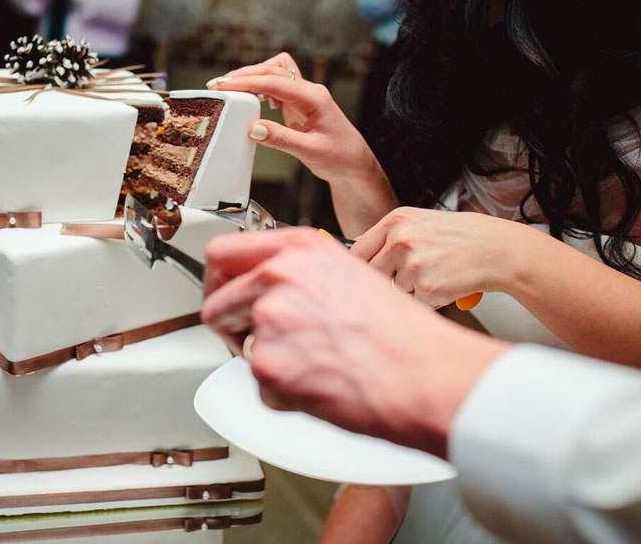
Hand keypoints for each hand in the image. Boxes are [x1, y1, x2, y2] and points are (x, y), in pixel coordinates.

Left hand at [201, 227, 506, 457]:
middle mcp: (278, 275)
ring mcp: (269, 318)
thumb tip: (273, 286)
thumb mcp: (351, 276)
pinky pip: (258, 384)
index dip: (217, 280)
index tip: (221, 294)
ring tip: (313, 364)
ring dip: (266, 361)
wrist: (425, 375)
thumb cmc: (403, 335)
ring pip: (239, 347)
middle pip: (215, 302)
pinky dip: (282, 393)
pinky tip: (320, 384)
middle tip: (255, 341)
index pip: (223, 253)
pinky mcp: (267, 363)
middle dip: (228, 326)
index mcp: (299, 248)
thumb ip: (302, 274)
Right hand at [206, 53, 379, 185]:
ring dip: (253, 77)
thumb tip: (252, 128)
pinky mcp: (299, 105)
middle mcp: (309, 91)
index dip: (247, 83)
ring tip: (232, 90)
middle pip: (273, 70)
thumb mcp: (309, 151)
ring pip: (275, 73)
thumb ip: (280, 139)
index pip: (275, 82)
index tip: (224, 86)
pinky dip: (262, 88)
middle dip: (245, 75)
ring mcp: (305, 96)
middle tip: (219, 85)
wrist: (355, 165)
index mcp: (314, 97)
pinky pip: (277, 86)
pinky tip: (253, 100)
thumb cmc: (340, 157)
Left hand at [351, 207, 530, 307]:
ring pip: (394, 290)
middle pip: (371, 274)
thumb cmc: (460, 237)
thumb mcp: (420, 224)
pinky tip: (445, 282)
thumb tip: (356, 256)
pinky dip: (428, 299)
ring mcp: (412, 264)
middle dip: (387, 280)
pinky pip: (415, 302)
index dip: (357, 267)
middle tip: (413, 273)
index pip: (357, 251)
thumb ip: (389, 237)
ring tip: (436, 272)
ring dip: (412, 289)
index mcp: (395, 221)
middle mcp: (400, 240)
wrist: (496, 249)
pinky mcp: (426, 286)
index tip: (357, 276)